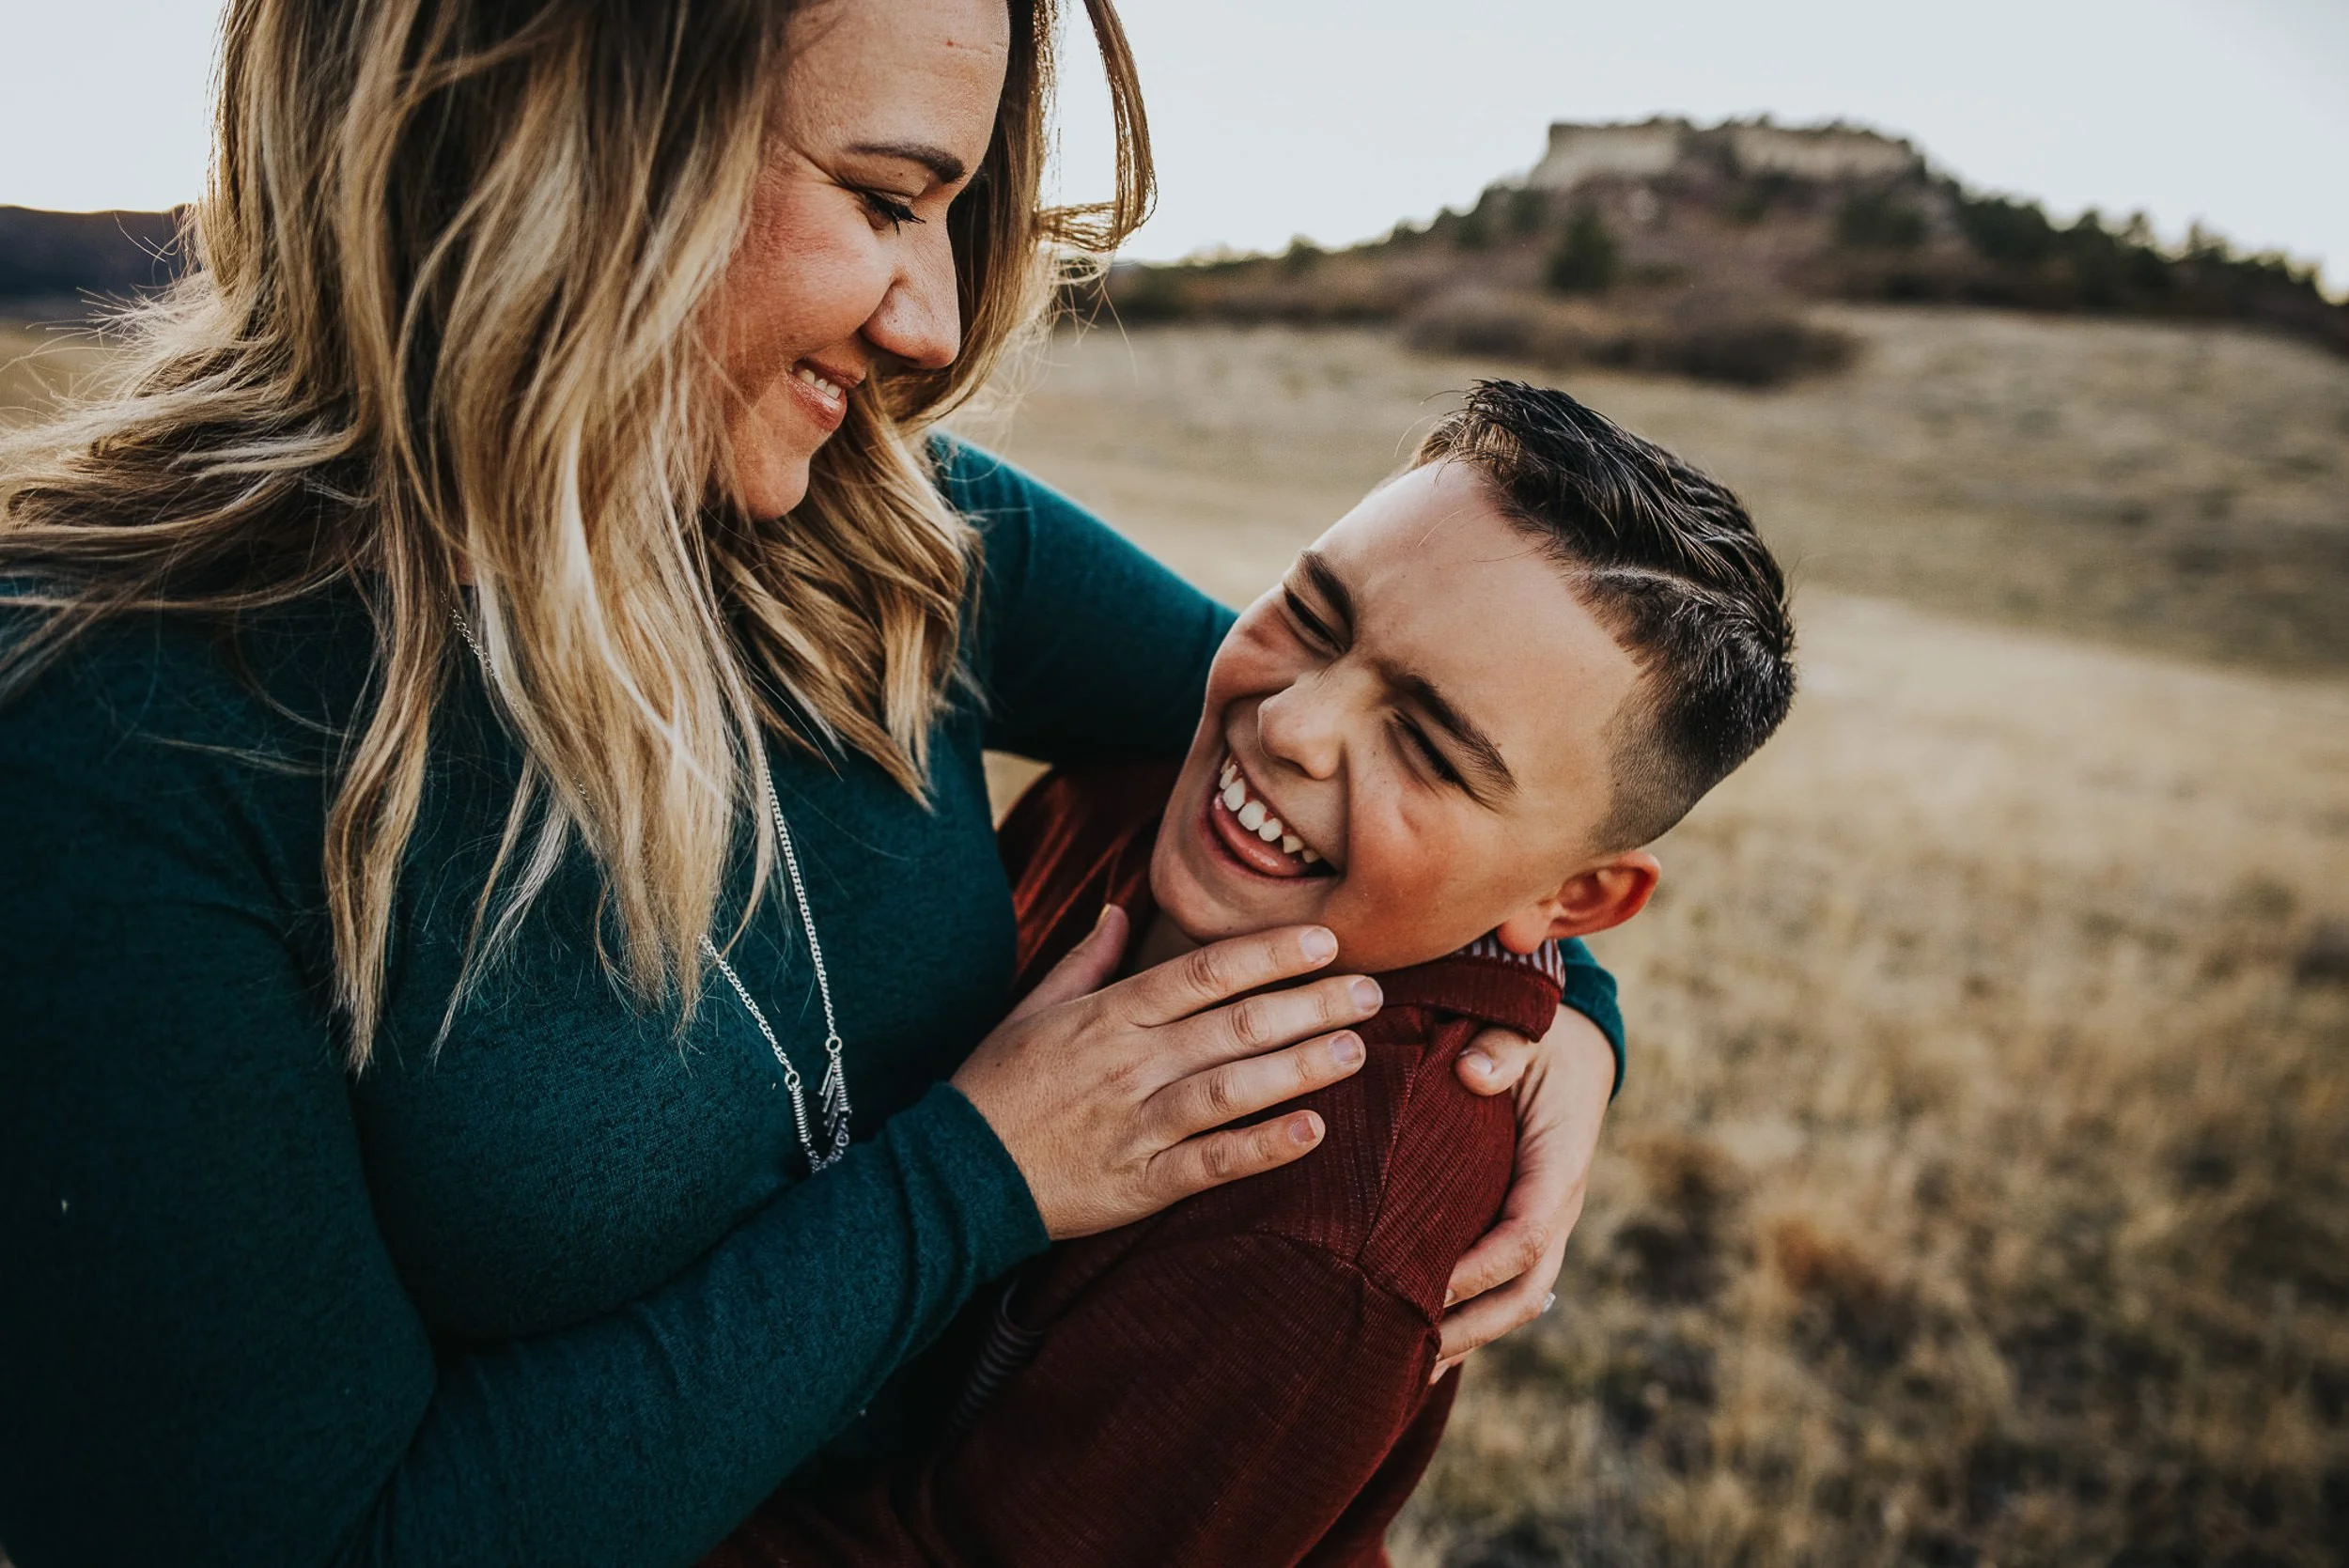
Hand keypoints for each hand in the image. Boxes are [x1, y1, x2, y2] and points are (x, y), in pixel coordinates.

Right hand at [952, 906, 1380, 1239]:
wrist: (954, 1176)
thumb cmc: (997, 1087)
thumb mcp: (1030, 1009)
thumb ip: (1084, 960)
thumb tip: (1118, 910)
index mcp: (1107, 1014)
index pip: (1202, 972)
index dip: (1268, 954)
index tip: (1324, 941)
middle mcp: (1128, 1063)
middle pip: (1233, 1024)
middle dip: (1308, 1004)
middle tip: (1370, 991)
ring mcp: (1136, 1124)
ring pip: (1231, 1087)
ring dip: (1298, 1067)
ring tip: (1355, 1050)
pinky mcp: (1140, 1183)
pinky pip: (1211, 1163)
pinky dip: (1262, 1147)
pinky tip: (1312, 1131)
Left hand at [1434, 1005, 1615, 1373]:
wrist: (1574, 1042)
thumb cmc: (1539, 1032)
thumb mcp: (1526, 1026)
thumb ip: (1504, 1046)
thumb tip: (1475, 1073)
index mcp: (1559, 1162)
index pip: (1523, 1235)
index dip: (1476, 1269)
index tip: (1422, 1289)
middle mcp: (1557, 1203)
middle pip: (1525, 1288)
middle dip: (1472, 1327)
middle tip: (1410, 1357)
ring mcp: (1543, 1219)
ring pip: (1516, 1297)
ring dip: (1469, 1335)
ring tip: (1407, 1371)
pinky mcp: (1522, 1222)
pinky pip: (1503, 1281)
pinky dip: (1471, 1316)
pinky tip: (1425, 1346)